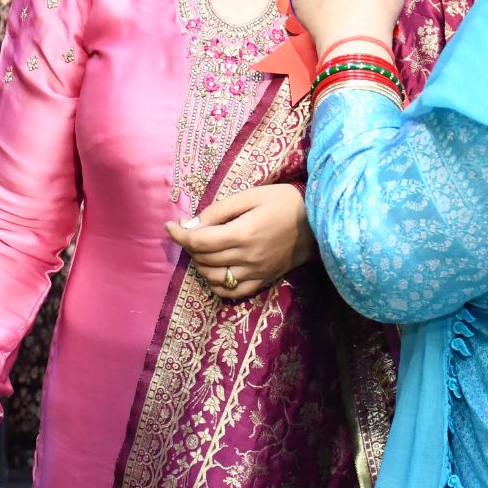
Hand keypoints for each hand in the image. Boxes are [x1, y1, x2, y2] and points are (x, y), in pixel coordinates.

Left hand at [163, 183, 313, 299]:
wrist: (318, 224)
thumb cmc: (284, 202)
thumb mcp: (252, 195)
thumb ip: (220, 210)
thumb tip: (191, 224)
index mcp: (243, 233)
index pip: (199, 240)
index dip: (179, 234)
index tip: (169, 227)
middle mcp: (247, 257)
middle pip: (203, 258)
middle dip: (189, 245)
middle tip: (190, 231)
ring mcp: (255, 273)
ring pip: (213, 277)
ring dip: (200, 264)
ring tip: (203, 248)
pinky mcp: (262, 281)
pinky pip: (231, 292)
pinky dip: (216, 284)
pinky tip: (215, 270)